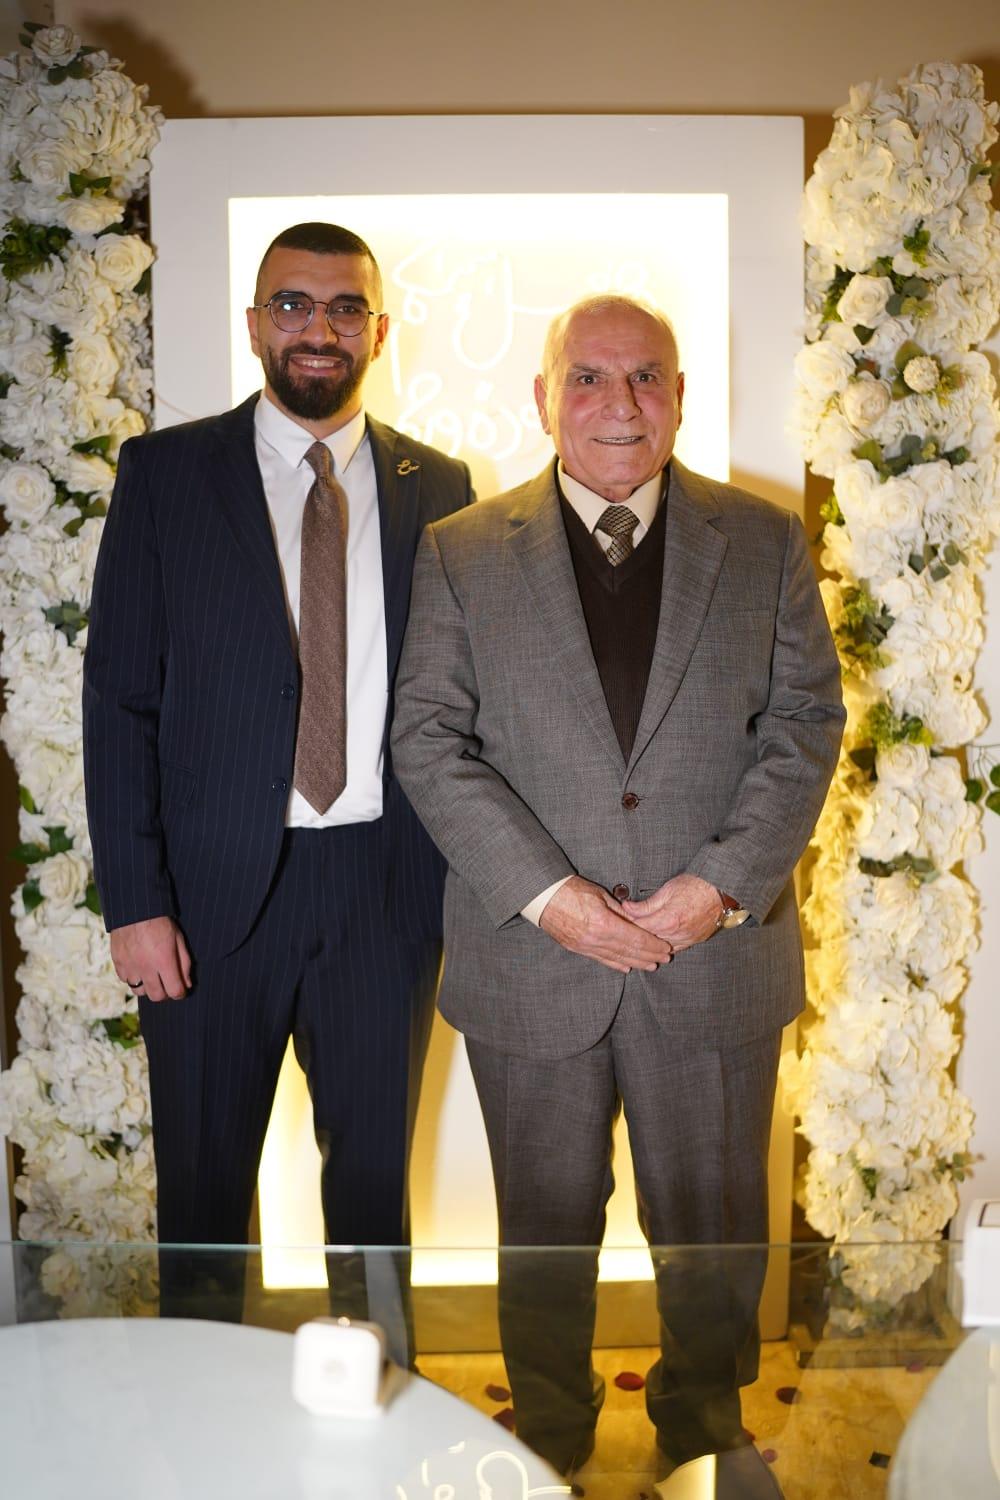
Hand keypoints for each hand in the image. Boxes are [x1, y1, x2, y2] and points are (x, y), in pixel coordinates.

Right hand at [110, 916, 192, 1001]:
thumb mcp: (178, 939)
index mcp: (164, 961)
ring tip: (152, 976)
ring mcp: (130, 966)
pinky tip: (138, 967)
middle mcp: (146, 967)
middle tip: (167, 985)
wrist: (134, 909)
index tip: (181, 990)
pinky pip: (125, 980)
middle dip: (165, 993)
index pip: (174, 991)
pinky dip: (133, 978)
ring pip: (139, 991)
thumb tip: (187, 984)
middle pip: (156, 996)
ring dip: (148, 987)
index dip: (180, 993)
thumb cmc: (160, 922)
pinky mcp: (118, 962)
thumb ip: (184, 963)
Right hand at [539, 875, 672, 973]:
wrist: (543, 897)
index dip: (653, 945)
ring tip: (651, 966)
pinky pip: (601, 959)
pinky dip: (616, 964)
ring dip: (636, 963)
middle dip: (649, 956)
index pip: (636, 939)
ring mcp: (586, 946)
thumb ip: (620, 911)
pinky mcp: (578, 948)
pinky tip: (626, 967)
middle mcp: (596, 939)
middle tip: (665, 959)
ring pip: (616, 958)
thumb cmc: (571, 890)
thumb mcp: (600, 894)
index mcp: (604, 923)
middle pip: (629, 952)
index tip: (665, 948)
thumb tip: (636, 921)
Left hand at [622, 873, 721, 952]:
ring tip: (637, 940)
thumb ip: (645, 904)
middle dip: (635, 937)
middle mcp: (677, 934)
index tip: (617, 923)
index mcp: (668, 920)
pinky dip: (664, 947)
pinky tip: (656, 944)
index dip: (626, 926)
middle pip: (648, 941)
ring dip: (649, 945)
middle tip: (623, 933)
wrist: (720, 889)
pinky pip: (675, 949)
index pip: (639, 929)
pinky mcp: (694, 941)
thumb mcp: (666, 890)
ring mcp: (687, 939)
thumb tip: (626, 908)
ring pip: (661, 949)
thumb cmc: (694, 885)